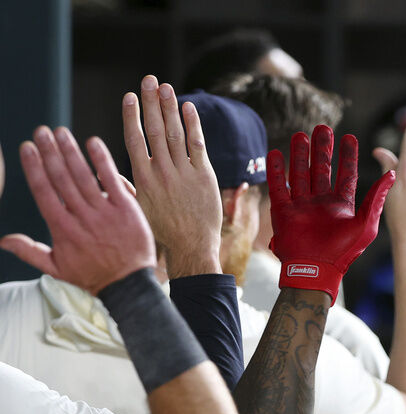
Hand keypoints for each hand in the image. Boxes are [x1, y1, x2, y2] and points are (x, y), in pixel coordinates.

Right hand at [0, 127, 155, 293]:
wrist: (130, 285)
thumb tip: (2, 241)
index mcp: (62, 228)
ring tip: (61, 132)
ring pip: (84, 176)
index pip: (43, 191)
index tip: (26, 147)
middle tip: (41, 131)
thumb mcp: (57, 268)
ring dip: (71, 151)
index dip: (34, 167)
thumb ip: (29, 251)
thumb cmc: (93, 276)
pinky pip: (112, 180)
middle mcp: (81, 217)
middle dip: (50, 152)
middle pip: (61, 178)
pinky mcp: (127, 209)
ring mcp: (105, 212)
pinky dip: (102, 161)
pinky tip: (93, 143)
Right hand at [123, 75, 222, 277]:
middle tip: (149, 80)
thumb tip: (107, 171)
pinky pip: (198, 146)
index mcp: (142, 179)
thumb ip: (125, 187)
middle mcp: (162, 172)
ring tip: (166, 87)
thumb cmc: (162, 231)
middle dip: (151, 103)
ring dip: (170, 108)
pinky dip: (193, 125)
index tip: (129, 96)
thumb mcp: (137, 209)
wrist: (191, 247)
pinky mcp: (205, 177)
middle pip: (154, 130)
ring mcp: (184, 173)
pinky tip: (189, 108)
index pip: (134, 140)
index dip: (131, 116)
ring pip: (175, 134)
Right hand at [269, 125, 393, 304]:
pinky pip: (279, 186)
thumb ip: (377, 197)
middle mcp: (322, 203)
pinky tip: (276, 152)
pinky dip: (276, 170)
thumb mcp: (366, 223)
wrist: (316, 271)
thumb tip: (394, 172)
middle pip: (322, 169)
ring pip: (300, 173)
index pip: (346, 175)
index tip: (349, 137)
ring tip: (301, 134)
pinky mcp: (283, 211)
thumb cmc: (344, 252)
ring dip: (300, 154)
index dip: (347, 156)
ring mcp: (302, 206)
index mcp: (342, 205)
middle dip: (322, 149)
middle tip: (323, 128)